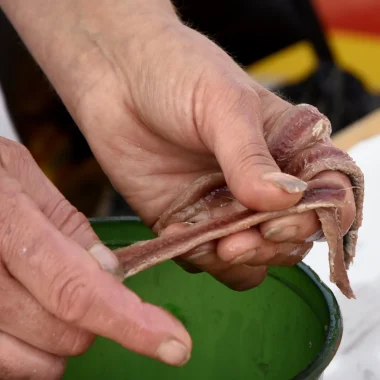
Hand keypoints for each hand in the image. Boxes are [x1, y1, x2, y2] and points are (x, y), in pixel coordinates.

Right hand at [0, 138, 190, 377]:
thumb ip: (65, 224)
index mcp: (3, 218)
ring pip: (30, 362)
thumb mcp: (18, 176)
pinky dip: (24, 354)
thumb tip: (108, 271)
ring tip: (47, 303)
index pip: (77, 289)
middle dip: (91, 321)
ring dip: (56, 343)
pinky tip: (22, 318)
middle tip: (86, 291)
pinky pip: (0, 366)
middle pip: (62, 330)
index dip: (133, 323)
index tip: (175, 345)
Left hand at [69, 19, 355, 287]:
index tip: (276, 222)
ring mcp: (222, 206)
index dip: (311, 219)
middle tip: (238, 242)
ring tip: (211, 242)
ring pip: (249, 258)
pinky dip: (199, 258)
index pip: (323, 197)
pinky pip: (203, 257)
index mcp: (286, 150)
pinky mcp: (185, 220)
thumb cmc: (178, 72)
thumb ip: (251, 156)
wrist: (117, 76)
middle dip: (268, 247)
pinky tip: (179, 233)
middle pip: (288, 238)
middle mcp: (260, 185)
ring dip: (236, 261)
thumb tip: (288, 199)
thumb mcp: (222, 104)